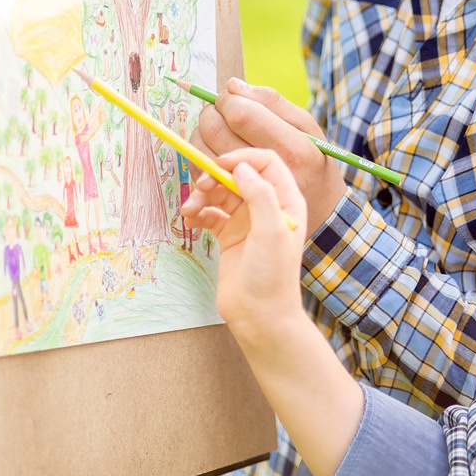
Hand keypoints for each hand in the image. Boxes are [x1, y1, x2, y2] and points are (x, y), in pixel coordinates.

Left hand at [188, 79, 345, 235]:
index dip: (227, 100)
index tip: (230, 99)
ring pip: (201, 152)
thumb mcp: (306, 126)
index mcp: (291, 147)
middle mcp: (267, 172)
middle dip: (210, 113)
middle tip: (220, 112)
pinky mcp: (229, 207)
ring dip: (201, 135)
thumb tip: (232, 86)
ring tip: (219, 132)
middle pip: (215, 130)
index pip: (240, 114)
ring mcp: (246, 193)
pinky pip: (200, 175)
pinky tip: (217, 154)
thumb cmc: (313, 160)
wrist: (321, 212)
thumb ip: (271, 101)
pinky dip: (200, 159)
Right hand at [206, 148, 310, 348]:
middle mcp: (267, 208)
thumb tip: (240, 166)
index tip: (218, 164)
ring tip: (189, 211)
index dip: (241, 158)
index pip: (265, 163)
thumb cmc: (271, 277)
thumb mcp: (271, 231)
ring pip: (220, 194)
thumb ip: (259, 195)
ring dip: (202, 196)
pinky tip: (190, 221)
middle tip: (199, 187)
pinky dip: (198, 213)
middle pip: (238, 176)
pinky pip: (210, 214)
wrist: (260, 317)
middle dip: (215, 177)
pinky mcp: (229, 237)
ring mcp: (247, 222)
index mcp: (286, 202)